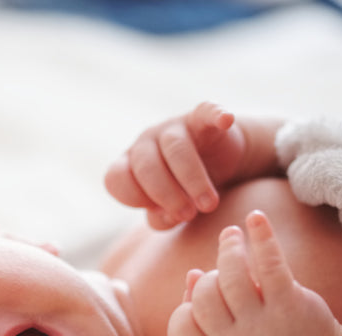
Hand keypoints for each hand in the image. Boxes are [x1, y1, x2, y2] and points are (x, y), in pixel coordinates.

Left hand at [105, 102, 248, 229]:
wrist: (218, 162)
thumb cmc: (184, 191)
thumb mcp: (171, 211)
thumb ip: (164, 218)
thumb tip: (170, 216)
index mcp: (129, 166)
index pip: (115, 179)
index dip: (134, 198)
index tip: (161, 213)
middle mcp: (145, 143)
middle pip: (146, 166)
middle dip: (165, 194)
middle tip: (188, 215)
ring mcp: (172, 127)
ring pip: (176, 148)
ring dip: (193, 180)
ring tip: (209, 205)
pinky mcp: (202, 118)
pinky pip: (207, 111)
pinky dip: (216, 114)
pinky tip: (225, 121)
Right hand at [166, 211, 336, 335]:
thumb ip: (202, 311)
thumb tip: (192, 275)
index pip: (180, 332)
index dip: (184, 308)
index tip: (200, 297)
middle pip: (204, 299)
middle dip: (208, 278)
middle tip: (223, 271)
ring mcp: (264, 327)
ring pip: (231, 279)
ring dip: (228, 250)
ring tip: (232, 236)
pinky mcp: (289, 305)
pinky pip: (269, 265)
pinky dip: (261, 237)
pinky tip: (255, 218)